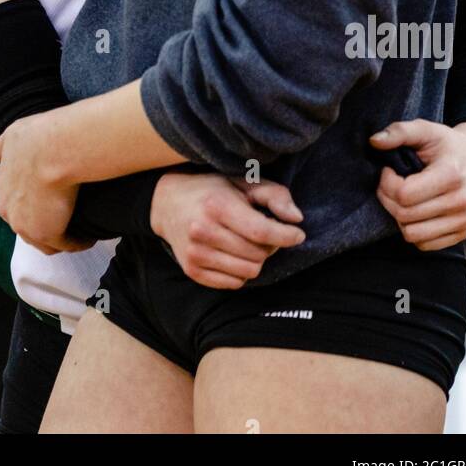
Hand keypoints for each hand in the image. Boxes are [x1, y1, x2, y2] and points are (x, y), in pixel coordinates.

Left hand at [0, 114, 93, 254]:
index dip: (31, 203)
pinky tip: (88, 236)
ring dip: (59, 238)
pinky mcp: (49, 234)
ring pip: (44, 241)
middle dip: (43, 224)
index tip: (47, 199)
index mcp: (3, 187)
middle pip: (26, 225)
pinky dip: (77, 242)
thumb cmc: (37, 138)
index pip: (14, 203)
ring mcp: (27, 226)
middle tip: (64, 216)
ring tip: (78, 231)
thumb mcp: (11, 137)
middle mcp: (9, 211)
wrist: (55, 150)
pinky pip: (66, 245)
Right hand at [150, 172, 304, 288]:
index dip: (286, 236)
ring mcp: (196, 254)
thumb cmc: (212, 190)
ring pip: (249, 272)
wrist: (167, 203)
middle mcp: (203, 231)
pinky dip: (241, 271)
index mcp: (217, 205)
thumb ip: (274, 195)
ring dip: (256, 259)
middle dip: (270, 245)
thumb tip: (296, 219)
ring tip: (249, 242)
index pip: (261, 231)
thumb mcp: (243, 182)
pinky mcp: (193, 271)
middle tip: (264, 232)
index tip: (298, 234)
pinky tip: (234, 253)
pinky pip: (234, 283)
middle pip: (259, 255)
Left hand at [370, 118, 465, 249]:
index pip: (404, 194)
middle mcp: (461, 202)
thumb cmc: (444, 144)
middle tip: (390, 184)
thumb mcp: (424, 129)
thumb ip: (399, 131)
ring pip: (412, 235)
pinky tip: (416, 210)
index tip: (389, 170)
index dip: (387, 182)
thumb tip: (374, 141)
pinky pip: (424, 245)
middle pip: (404, 215)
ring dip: (399, 217)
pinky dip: (413, 230)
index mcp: (451, 175)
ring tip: (403, 198)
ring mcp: (463, 221)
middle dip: (388, 199)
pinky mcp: (463, 233)